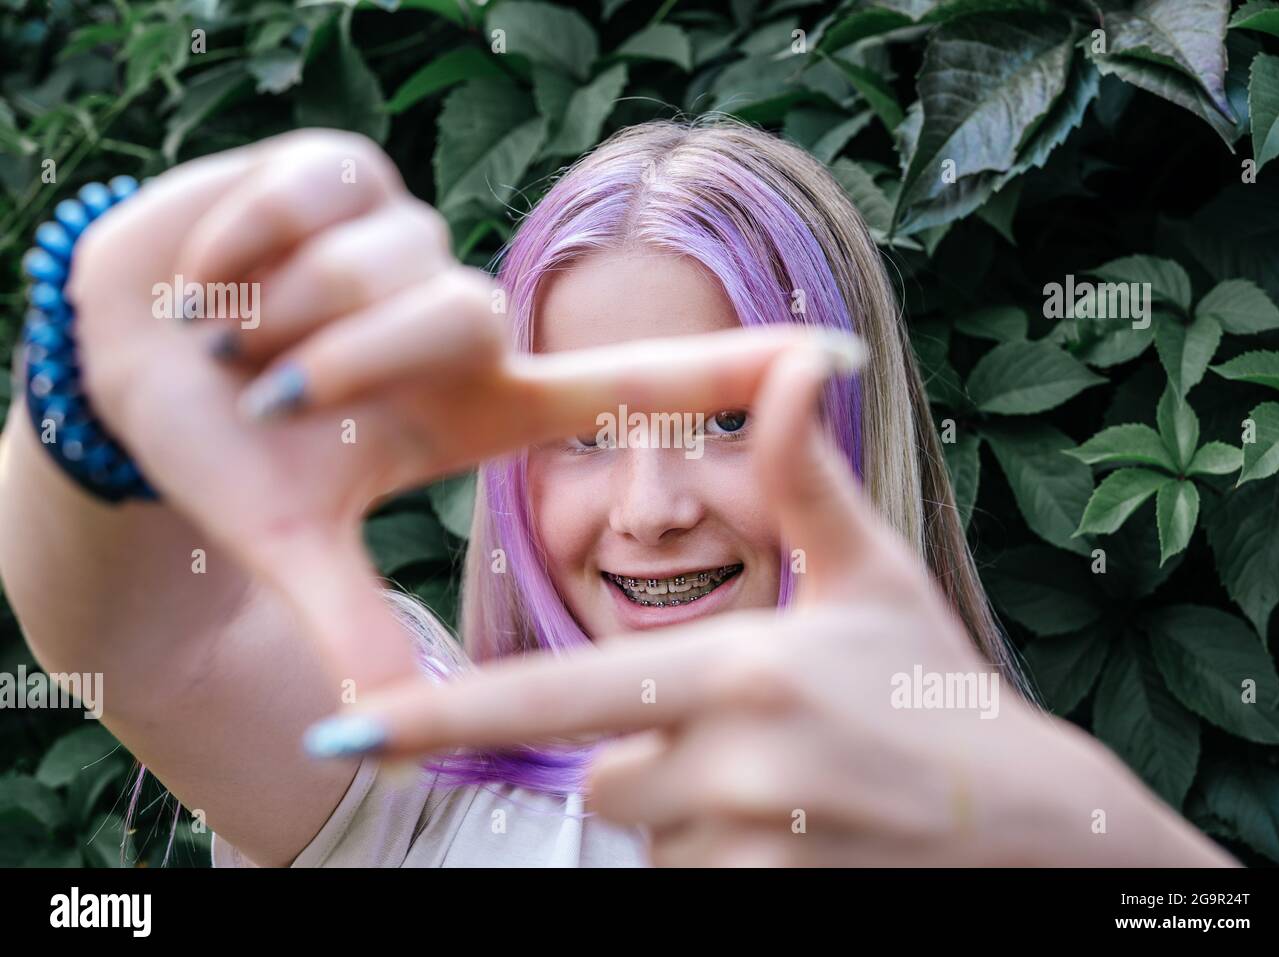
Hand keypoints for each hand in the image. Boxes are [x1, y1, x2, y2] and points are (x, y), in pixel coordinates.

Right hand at [65, 128, 852, 694]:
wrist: (125, 366)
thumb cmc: (228, 455)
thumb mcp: (293, 538)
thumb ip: (352, 619)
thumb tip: (383, 725)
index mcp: (477, 401)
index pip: (627, 380)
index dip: (728, 372)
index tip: (830, 358)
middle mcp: (463, 317)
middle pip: (460, 314)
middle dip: (348, 354)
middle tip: (267, 386)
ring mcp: (407, 238)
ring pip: (385, 258)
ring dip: (283, 308)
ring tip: (239, 333)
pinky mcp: (341, 170)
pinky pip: (314, 195)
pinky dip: (243, 241)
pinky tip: (217, 268)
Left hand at [317, 348, 1238, 866]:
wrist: (1033, 826)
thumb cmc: (938, 690)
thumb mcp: (872, 579)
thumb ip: (805, 479)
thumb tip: (797, 358)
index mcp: (741, 667)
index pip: (560, 698)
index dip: (447, 717)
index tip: (347, 733)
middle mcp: (734, 762)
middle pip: (600, 774)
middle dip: (644, 759)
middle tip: (749, 742)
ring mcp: (751, 848)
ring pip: (644, 835)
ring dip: (687, 818)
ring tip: (786, 790)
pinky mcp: (766, 905)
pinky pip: (686, 886)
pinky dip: (721, 862)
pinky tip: (796, 835)